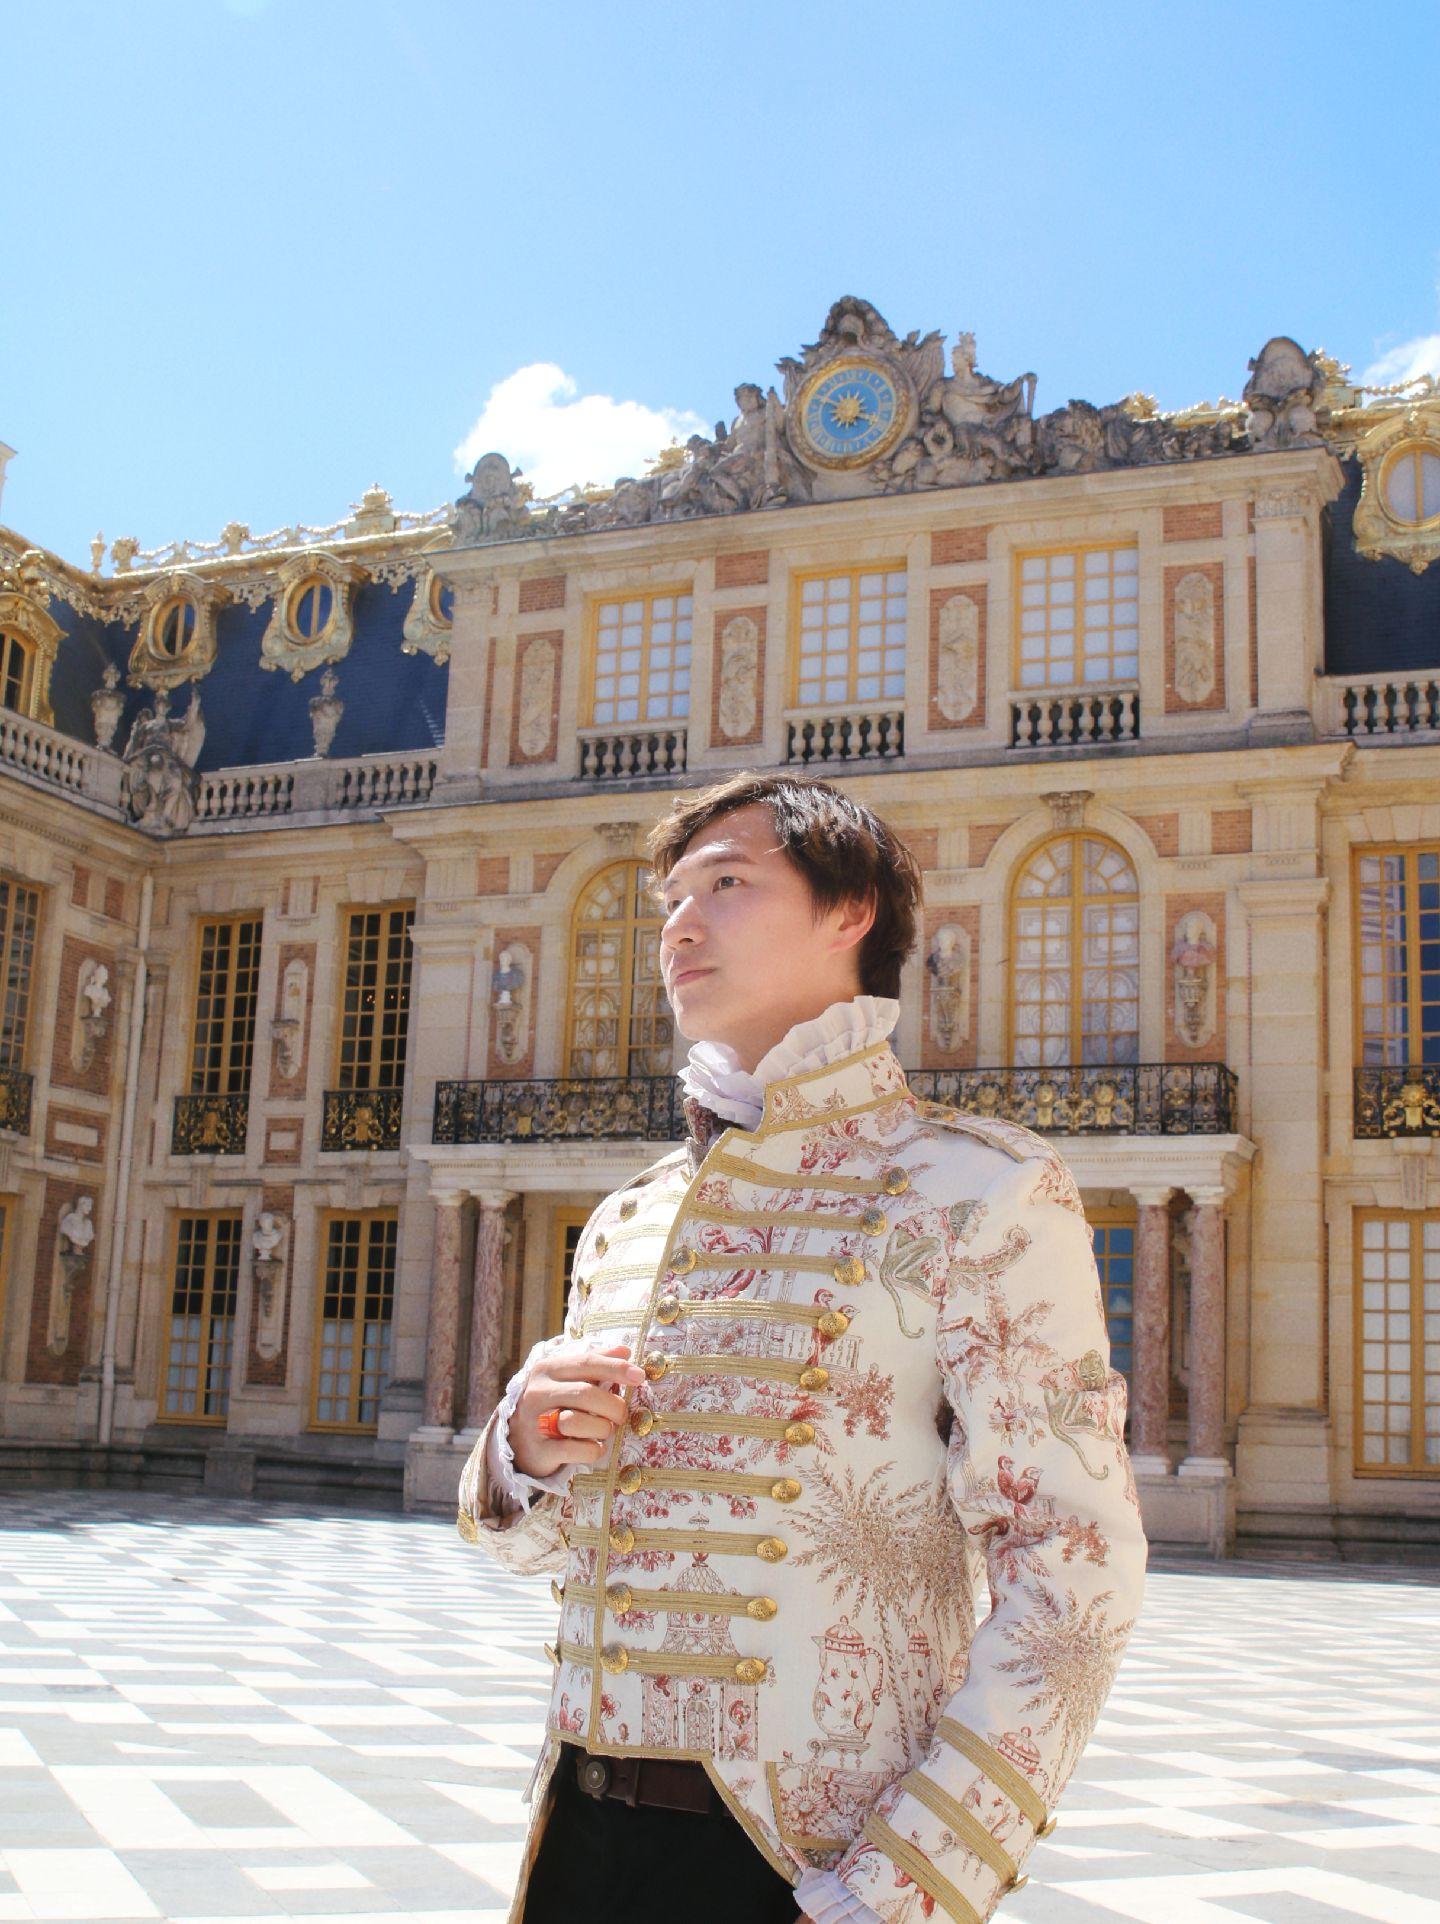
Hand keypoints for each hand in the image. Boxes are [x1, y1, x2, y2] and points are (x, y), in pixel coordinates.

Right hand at [510, 1343, 646, 1478]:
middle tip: (621, 1415)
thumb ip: (595, 1363)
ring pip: (578, 1422)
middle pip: (586, 1393)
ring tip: (604, 1431)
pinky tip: (595, 1447)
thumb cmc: (553, 1404)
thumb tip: (626, 1349)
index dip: (616, 1367)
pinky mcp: (539, 1449)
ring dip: (602, 1429)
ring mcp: (535, 1421)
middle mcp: (538, 1392)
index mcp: (548, 1369)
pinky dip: (593, 1450)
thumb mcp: (568, 1378)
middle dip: (613, 1406)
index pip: (586, 1362)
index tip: (639, 1376)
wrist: (518, 1440)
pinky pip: (575, 1450)